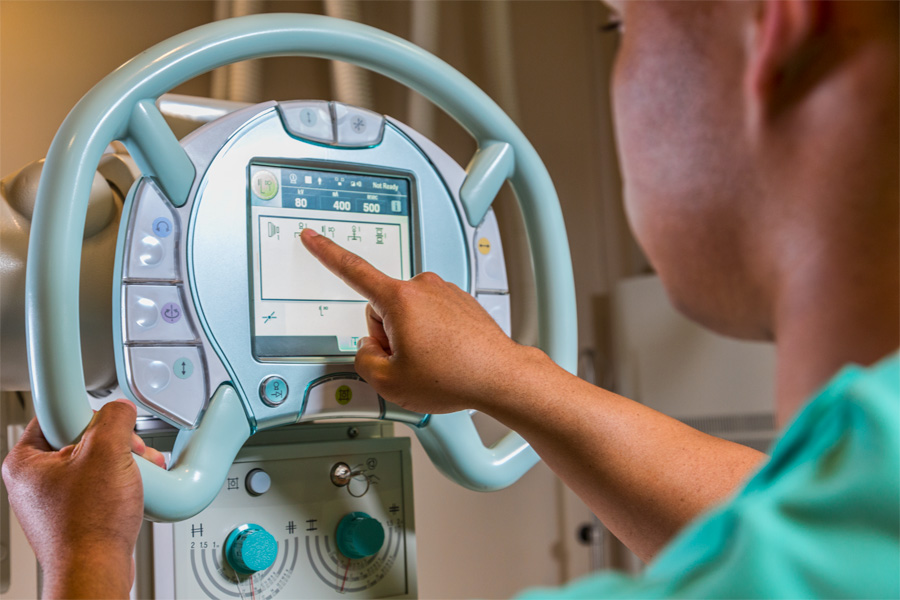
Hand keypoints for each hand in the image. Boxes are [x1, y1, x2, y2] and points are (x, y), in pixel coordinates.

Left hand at [1, 400, 165, 598]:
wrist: (97, 572)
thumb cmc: (88, 527)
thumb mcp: (107, 453)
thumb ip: (114, 419)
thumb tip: (120, 409)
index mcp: (25, 462)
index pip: (58, 415)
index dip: (91, 416)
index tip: (109, 425)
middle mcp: (36, 481)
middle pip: (84, 438)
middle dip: (118, 444)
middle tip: (129, 454)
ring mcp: (57, 499)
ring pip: (98, 463)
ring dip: (126, 464)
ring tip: (137, 476)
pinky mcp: (77, 514)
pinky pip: (103, 486)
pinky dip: (123, 485)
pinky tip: (134, 492)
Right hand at [301, 228, 539, 413]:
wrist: (501, 376)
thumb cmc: (456, 376)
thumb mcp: (389, 382)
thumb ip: (363, 361)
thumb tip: (369, 348)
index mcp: (400, 299)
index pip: (351, 269)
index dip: (326, 252)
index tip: (312, 237)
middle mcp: (423, 287)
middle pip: (382, 309)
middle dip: (388, 335)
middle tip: (410, 361)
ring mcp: (444, 292)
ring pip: (407, 315)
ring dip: (412, 337)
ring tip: (435, 362)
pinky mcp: (460, 301)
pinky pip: (431, 317)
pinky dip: (433, 336)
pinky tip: (447, 355)